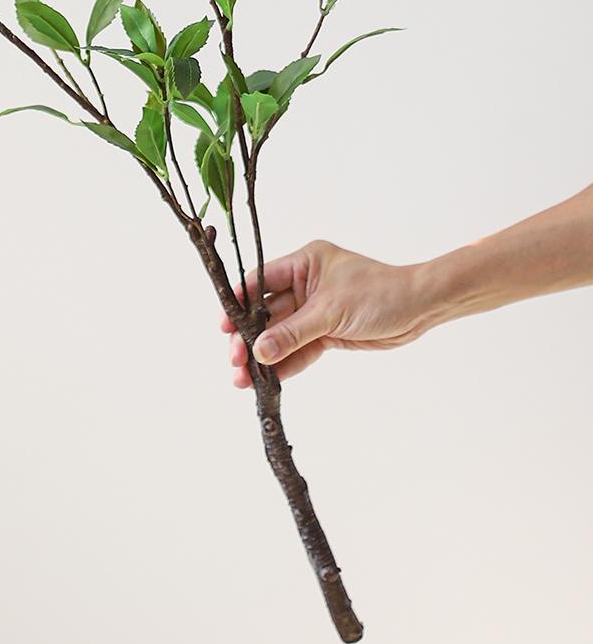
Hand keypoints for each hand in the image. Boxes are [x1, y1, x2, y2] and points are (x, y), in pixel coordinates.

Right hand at [219, 240, 434, 384]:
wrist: (420, 310)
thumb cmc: (380, 294)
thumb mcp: (331, 311)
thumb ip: (292, 333)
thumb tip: (258, 351)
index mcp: (303, 263)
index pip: (260, 281)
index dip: (239, 303)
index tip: (224, 326)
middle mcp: (305, 284)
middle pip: (266, 312)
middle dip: (249, 337)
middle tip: (234, 360)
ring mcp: (315, 310)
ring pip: (281, 334)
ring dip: (264, 355)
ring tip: (243, 379)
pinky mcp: (326, 332)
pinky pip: (299, 349)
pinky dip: (285, 364)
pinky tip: (267, 380)